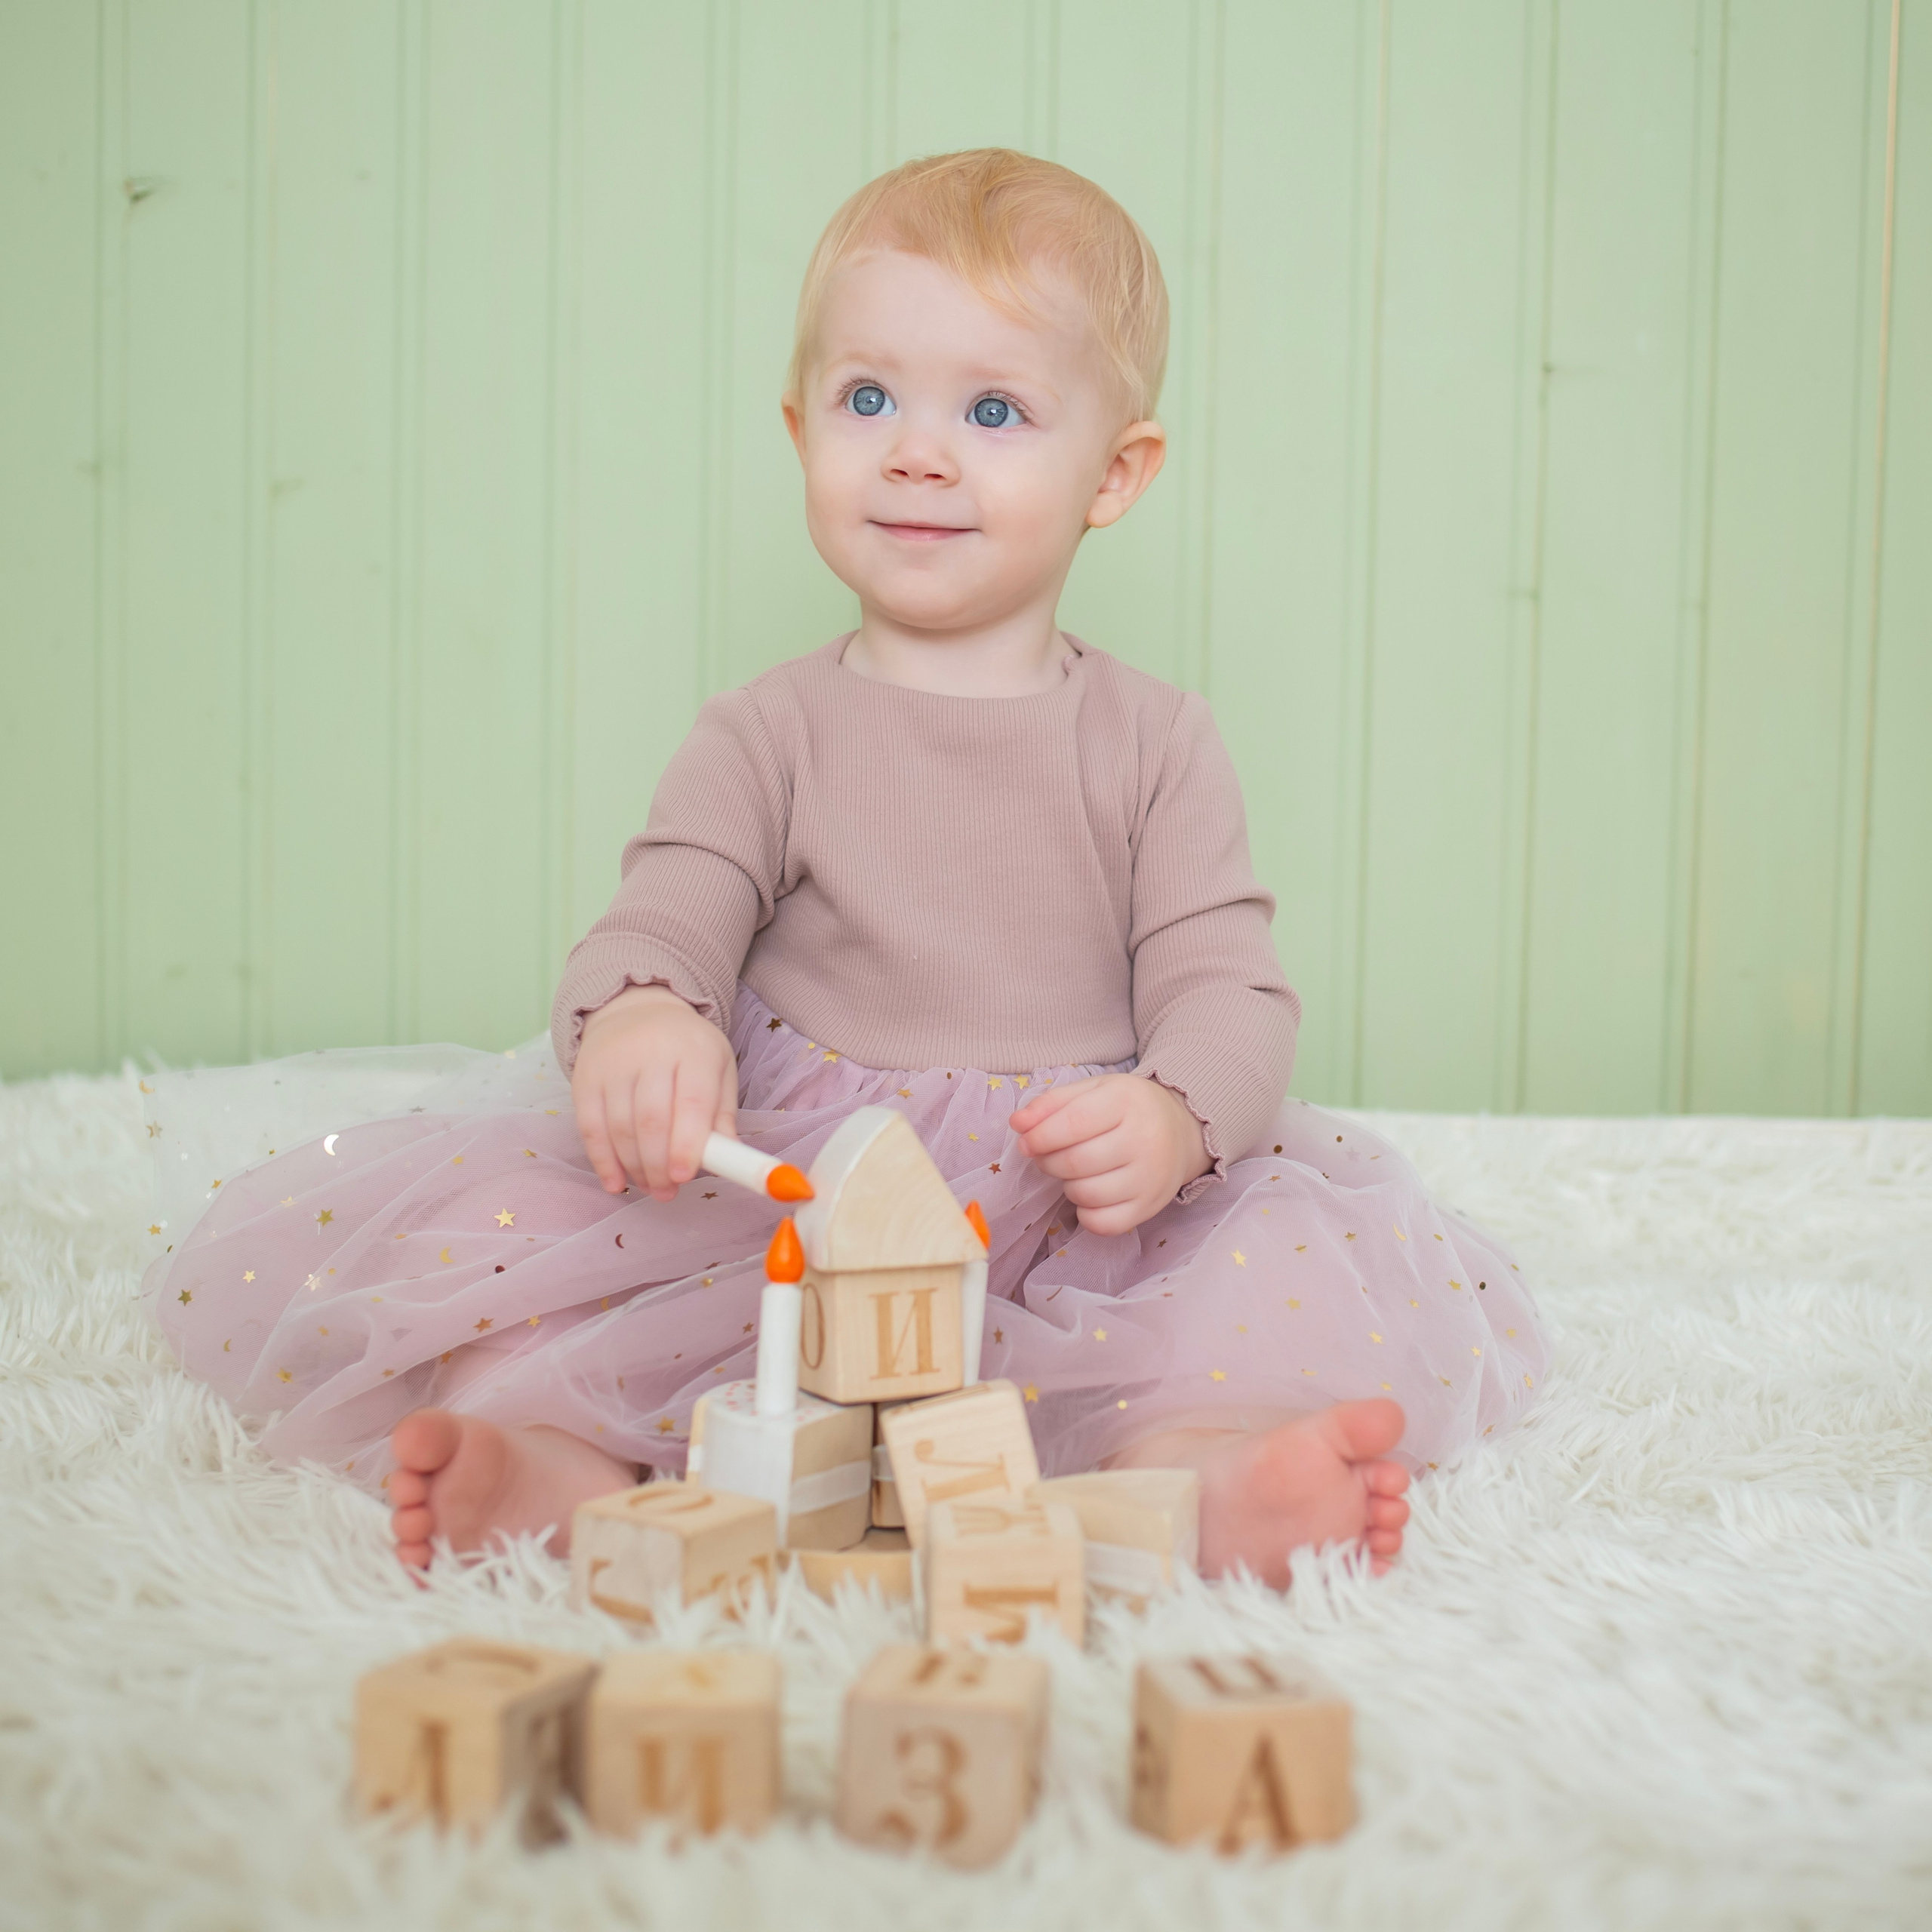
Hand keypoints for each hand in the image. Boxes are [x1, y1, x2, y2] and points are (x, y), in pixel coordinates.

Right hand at [571, 985, 737, 1199]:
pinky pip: (590, 1126)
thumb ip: (722, 1114)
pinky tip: (615, 1182)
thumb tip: (726, 1159)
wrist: (636, 1011)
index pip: (691, 1101)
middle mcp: (651, 1051)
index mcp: (694, 1049)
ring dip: (635, 1167)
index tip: (685, 1176)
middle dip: (659, 1165)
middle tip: (668, 1192)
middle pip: (651, 1118)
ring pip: (619, 1126)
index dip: (687, 1143)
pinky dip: (602, 1161)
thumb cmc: (686, 1050)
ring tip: (651, 1187)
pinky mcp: (585, 1077)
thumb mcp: (718, 1069)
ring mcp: (613, 1064)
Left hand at [1008, 1072, 1209, 1236]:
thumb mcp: (1092, 1090)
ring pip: (1087, 1194)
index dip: (1040, 1136)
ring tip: (1074, 1172)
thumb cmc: (1128, 1108)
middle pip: (1076, 1162)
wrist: (1181, 1131)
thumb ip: (1051, 1103)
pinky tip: (1089, 1195)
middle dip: (1049, 1162)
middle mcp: (1145, 1140)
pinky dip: (1086, 1213)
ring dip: (1067, 1186)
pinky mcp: (1151, 1207)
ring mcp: (1150, 1177)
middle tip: (1048, 1156)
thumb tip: (1017, 1123)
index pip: (1073, 1123)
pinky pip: (1104, 1223)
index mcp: (1127, 1102)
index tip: (1026, 1142)